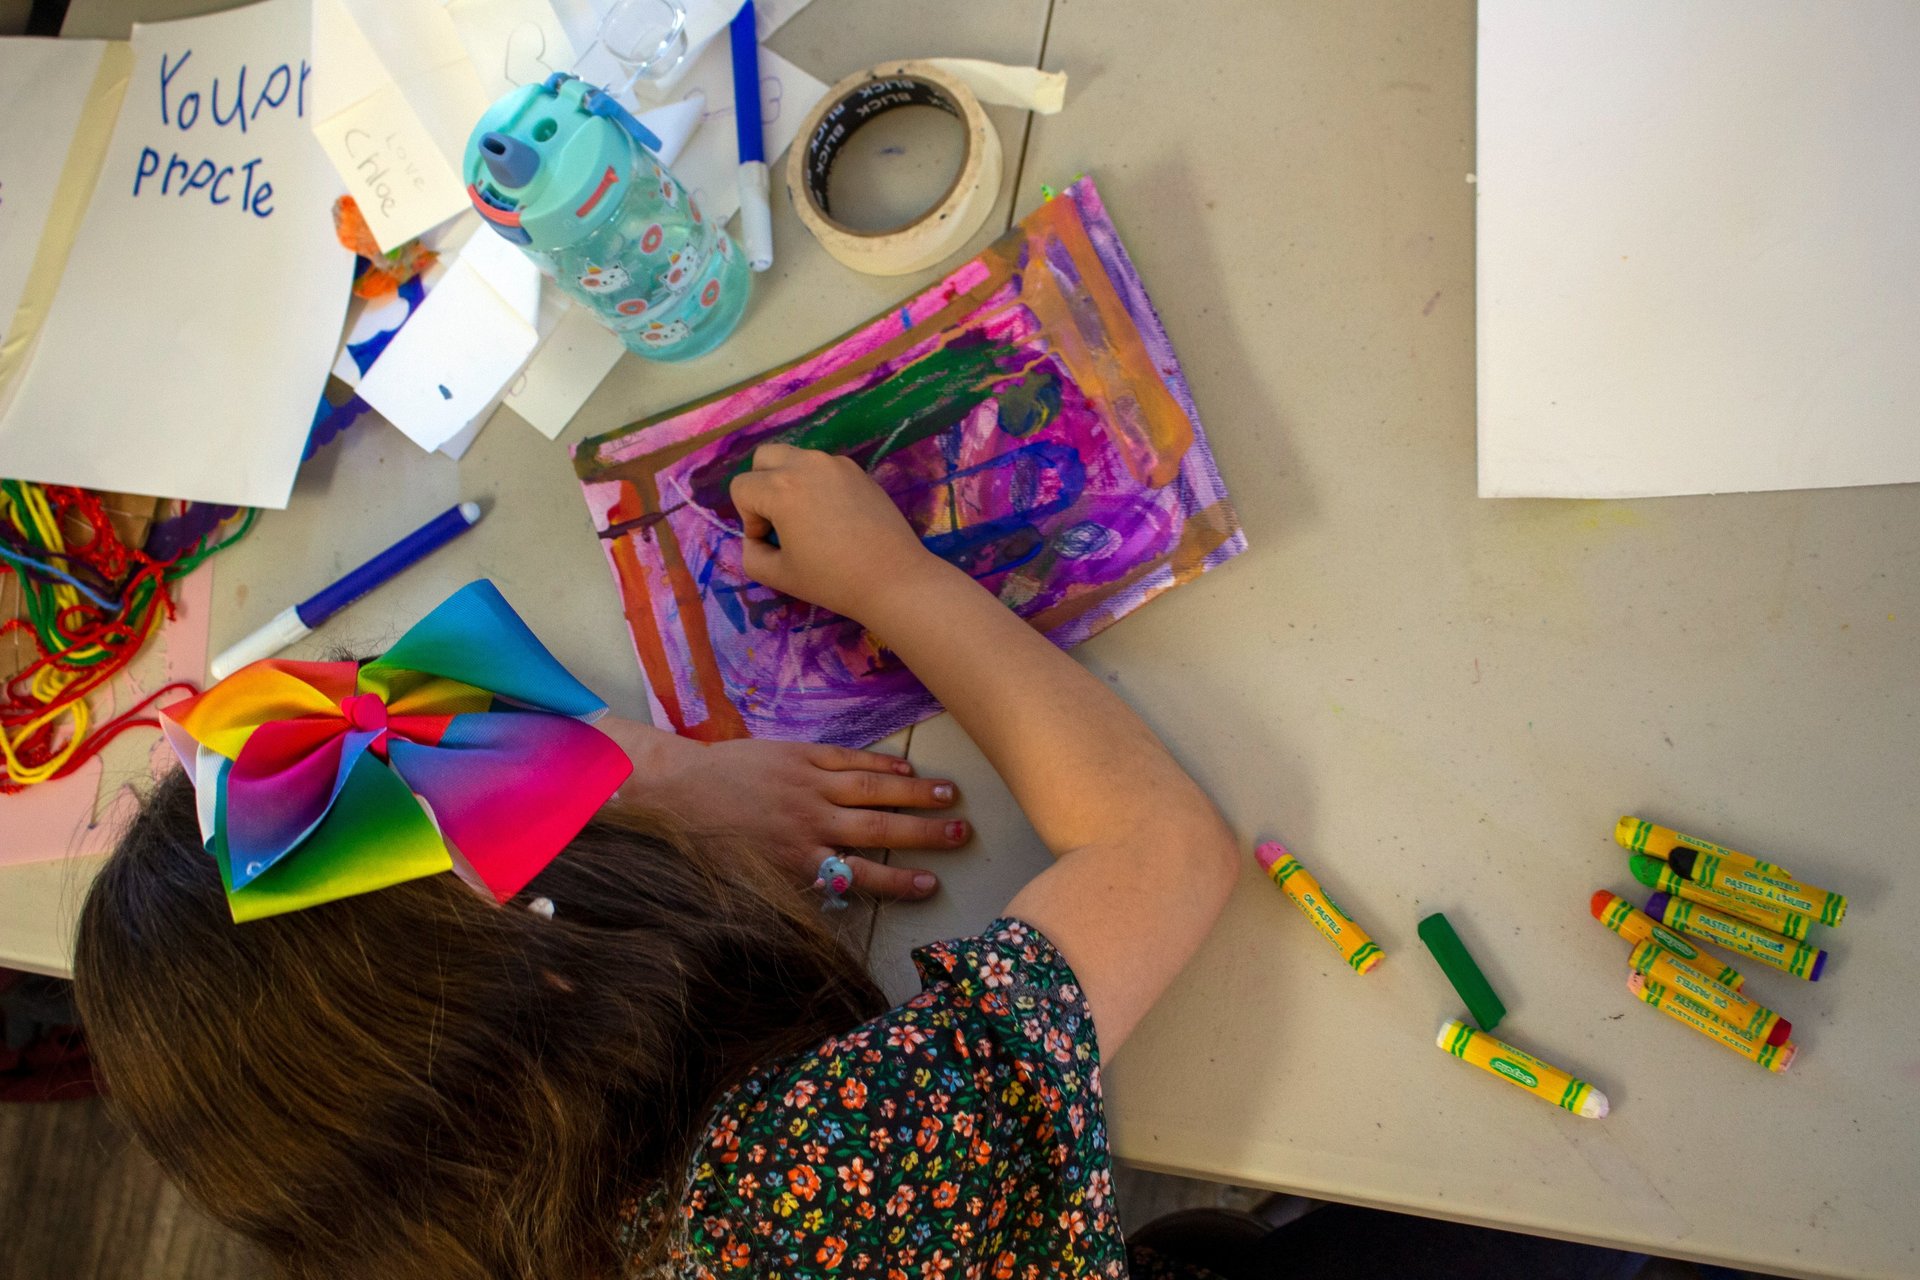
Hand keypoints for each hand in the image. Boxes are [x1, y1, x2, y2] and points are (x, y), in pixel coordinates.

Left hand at [598, 718, 968, 899]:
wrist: (676, 791)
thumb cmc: (710, 843)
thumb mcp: (750, 878)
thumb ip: (795, 886)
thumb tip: (836, 899)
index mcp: (796, 860)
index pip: (859, 874)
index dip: (898, 881)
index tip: (931, 885)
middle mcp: (808, 822)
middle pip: (877, 829)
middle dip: (922, 833)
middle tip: (961, 835)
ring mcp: (806, 785)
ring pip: (870, 789)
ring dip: (913, 792)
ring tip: (950, 796)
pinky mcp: (798, 756)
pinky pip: (847, 759)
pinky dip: (879, 763)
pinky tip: (906, 767)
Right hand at [729, 443, 940, 622]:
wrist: (893, 579)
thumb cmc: (832, 580)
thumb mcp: (777, 575)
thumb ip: (751, 554)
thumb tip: (756, 538)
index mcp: (781, 487)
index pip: (741, 487)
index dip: (748, 519)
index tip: (772, 542)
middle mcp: (807, 464)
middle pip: (764, 457)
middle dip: (762, 486)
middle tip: (780, 520)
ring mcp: (836, 463)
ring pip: (796, 458)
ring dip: (790, 482)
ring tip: (809, 519)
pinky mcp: (859, 471)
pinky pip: (824, 468)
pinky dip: (818, 484)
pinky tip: (836, 518)